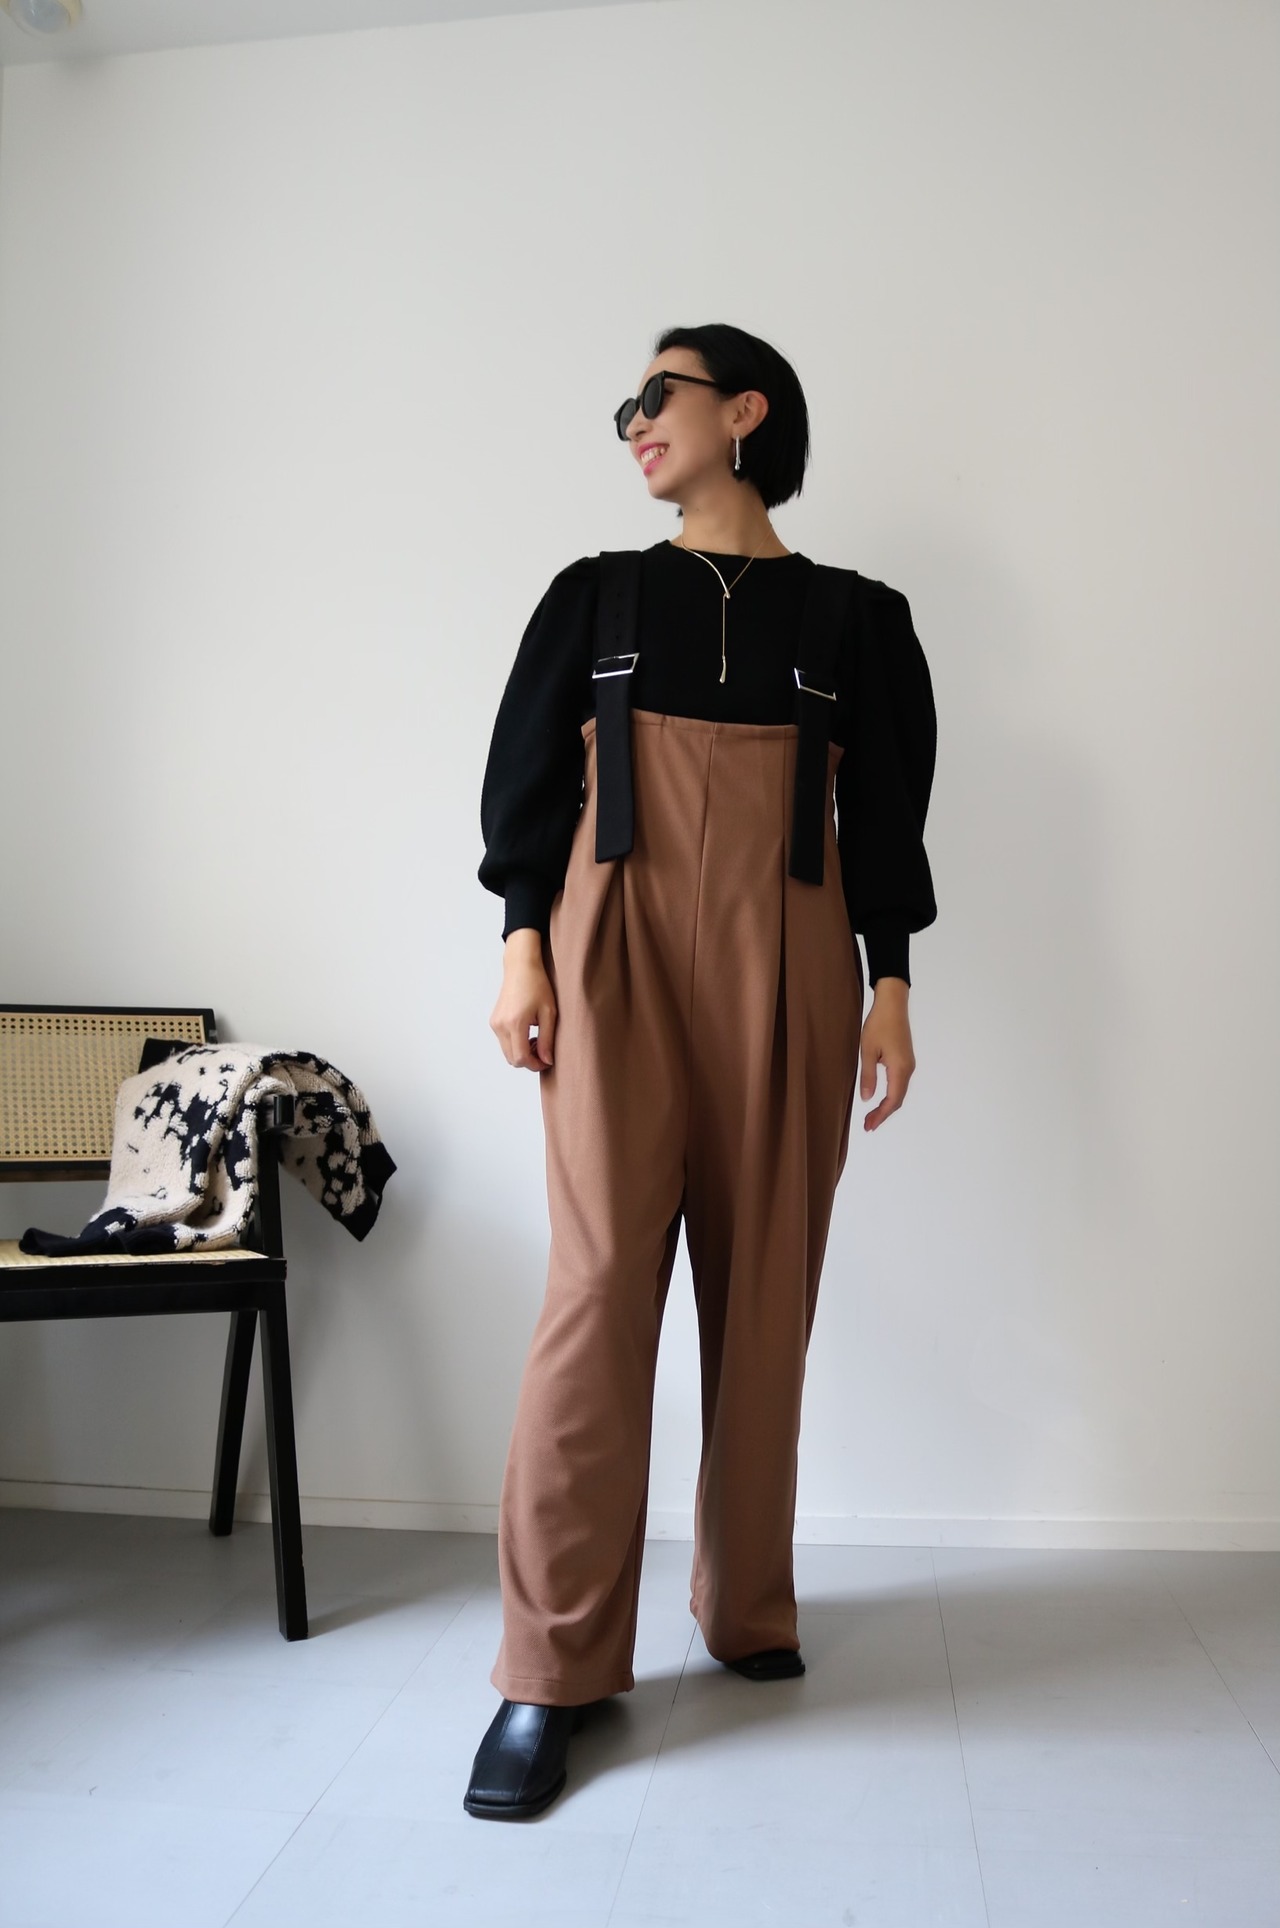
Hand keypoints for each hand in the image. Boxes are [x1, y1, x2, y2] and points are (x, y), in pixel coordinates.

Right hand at [490, 929, 557, 1071]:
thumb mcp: (549, 1012)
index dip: (536, 1065)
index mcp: (515, 1023)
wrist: (521, 967)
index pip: (521, 1058)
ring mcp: (495, 1024)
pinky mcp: (494, 1021)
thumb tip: (546, 1060)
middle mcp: (500, 1026)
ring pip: (507, 1053)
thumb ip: (547, 1039)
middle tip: (544, 1050)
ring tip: (537, 1039)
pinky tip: (528, 1033)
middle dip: (529, 1061)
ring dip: (522, 1053)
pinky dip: (516, 1045)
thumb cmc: (537, 985)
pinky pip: (504, 1042)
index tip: (548, 1060)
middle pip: (512, 1059)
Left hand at [858, 978, 914, 1129]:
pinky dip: (890, 1095)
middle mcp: (908, 1069)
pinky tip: (880, 1097)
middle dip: (883, 1114)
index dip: (881, 1115)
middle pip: (898, 1099)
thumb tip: (868, 1099)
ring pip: (899, 1092)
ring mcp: (909, 1064)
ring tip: (871, 1115)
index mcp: (900, 1069)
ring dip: (887, 1105)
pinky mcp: (905, 1059)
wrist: (893, 1003)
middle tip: (868, 1125)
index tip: (869, 1126)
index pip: (892, 1100)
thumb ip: (868, 1076)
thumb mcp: (868, 1050)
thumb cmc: (878, 1024)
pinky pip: (900, 1083)